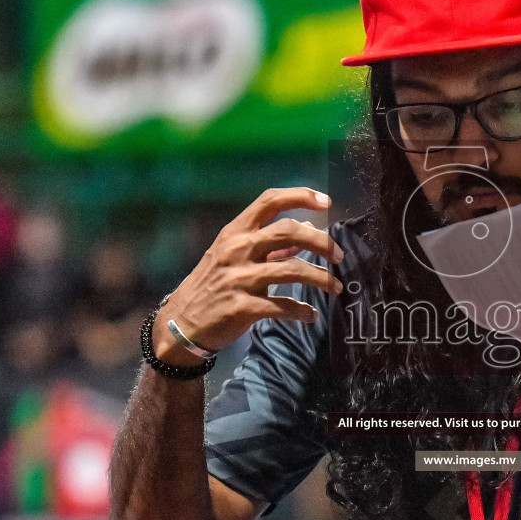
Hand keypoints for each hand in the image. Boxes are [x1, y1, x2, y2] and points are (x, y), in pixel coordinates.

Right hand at [153, 187, 343, 366]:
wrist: (181, 323)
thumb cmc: (214, 286)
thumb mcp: (236, 257)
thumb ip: (273, 244)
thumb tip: (308, 226)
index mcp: (236, 232)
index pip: (269, 201)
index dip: (300, 196)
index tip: (326, 202)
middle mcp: (237, 249)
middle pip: (288, 231)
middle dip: (321, 242)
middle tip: (339, 256)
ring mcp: (238, 278)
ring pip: (292, 270)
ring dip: (321, 279)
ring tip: (335, 288)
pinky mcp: (241, 307)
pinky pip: (281, 306)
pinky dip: (301, 311)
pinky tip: (310, 315)